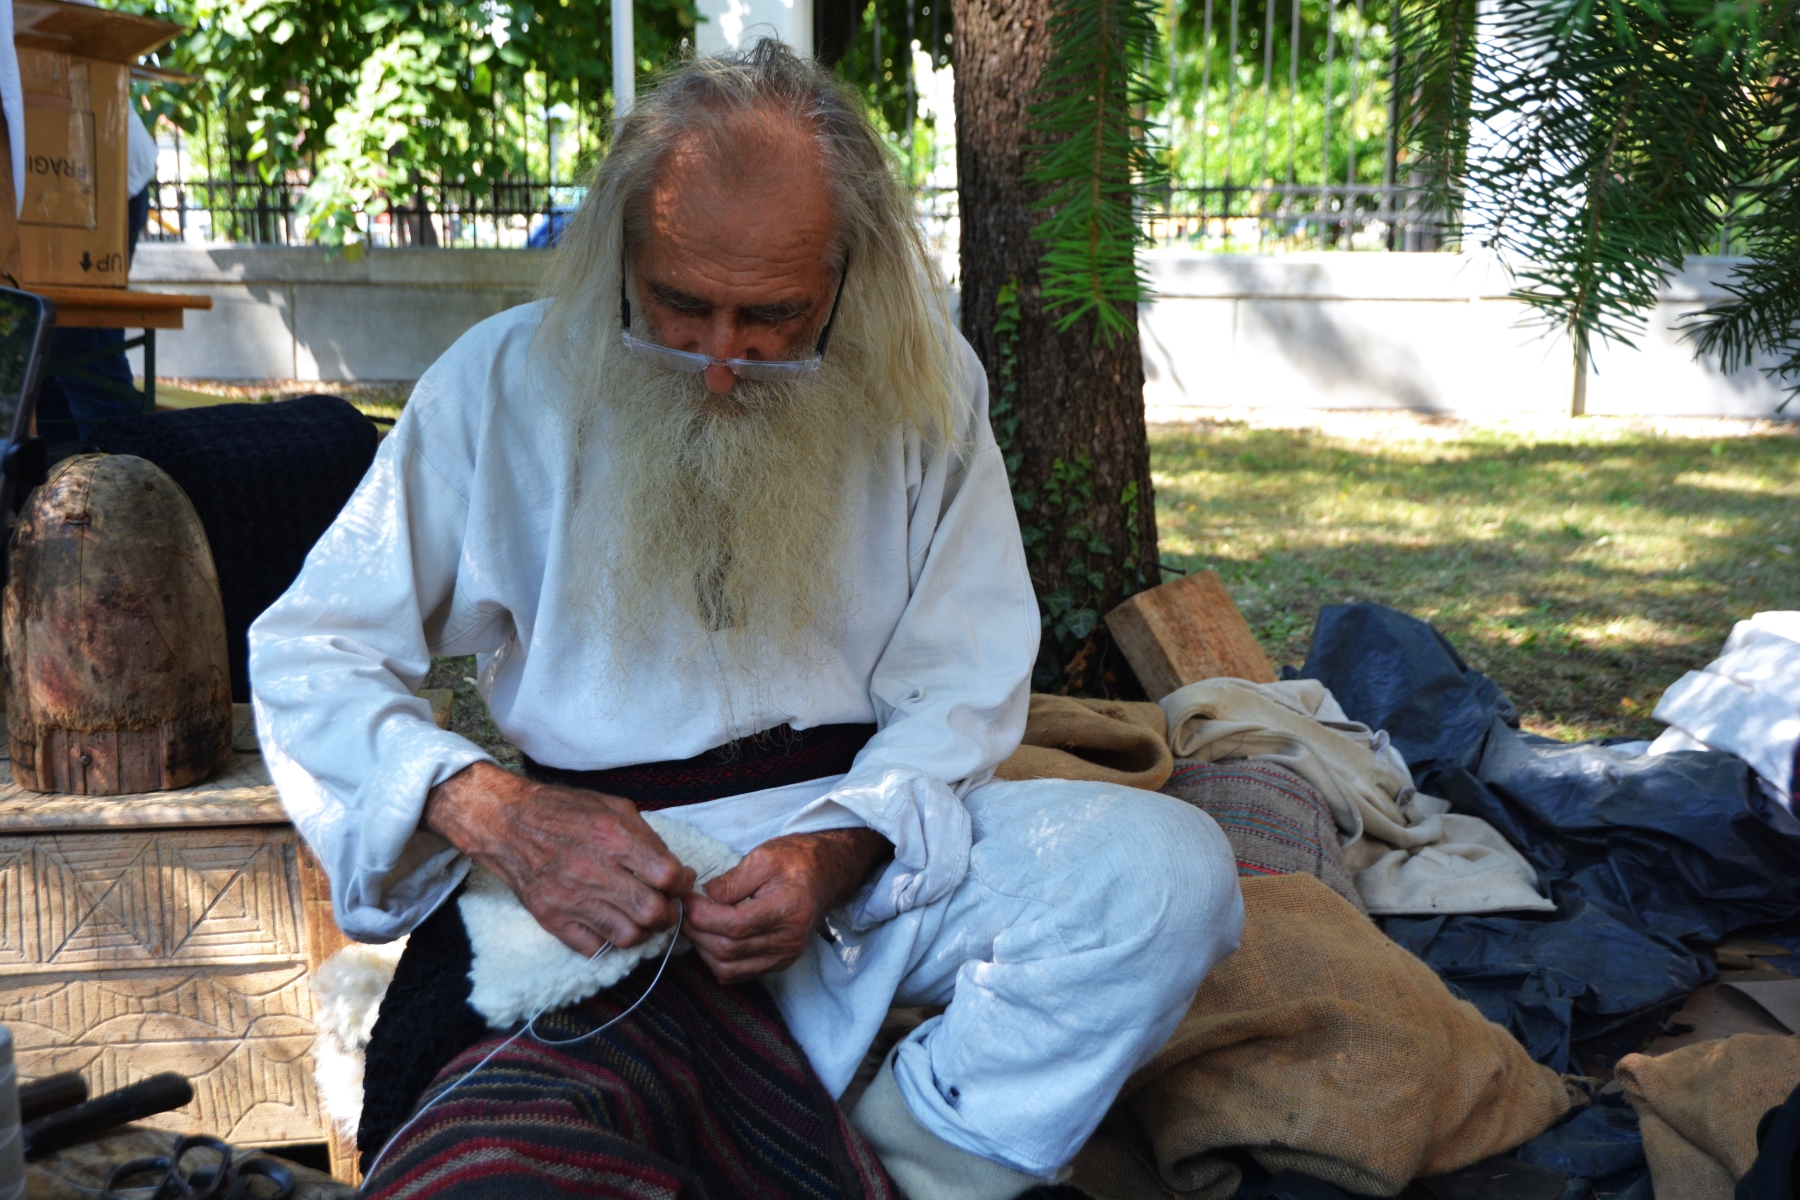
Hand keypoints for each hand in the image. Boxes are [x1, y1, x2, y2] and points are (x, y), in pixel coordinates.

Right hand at [424, 761, 696, 956]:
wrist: (506, 822)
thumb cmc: (563, 811)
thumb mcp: (613, 807)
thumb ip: (648, 838)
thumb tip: (677, 870)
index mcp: (612, 837)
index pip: (667, 876)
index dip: (682, 884)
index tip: (680, 883)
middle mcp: (593, 871)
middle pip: (652, 912)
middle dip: (668, 913)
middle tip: (665, 907)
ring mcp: (570, 899)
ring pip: (627, 936)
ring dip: (641, 931)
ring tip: (639, 918)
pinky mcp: (552, 919)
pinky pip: (593, 948)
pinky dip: (608, 941)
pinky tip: (609, 923)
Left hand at [685, 828, 892, 983]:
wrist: (824, 875)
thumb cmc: (795, 861)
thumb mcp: (763, 857)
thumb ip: (730, 881)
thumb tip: (701, 898)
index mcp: (788, 910)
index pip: (735, 925)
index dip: (703, 915)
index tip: (688, 899)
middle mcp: (789, 940)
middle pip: (727, 950)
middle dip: (697, 931)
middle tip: (686, 910)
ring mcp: (784, 956)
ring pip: (728, 968)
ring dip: (703, 948)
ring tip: (696, 923)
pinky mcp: (778, 963)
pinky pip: (737, 974)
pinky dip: (716, 960)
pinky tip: (712, 937)